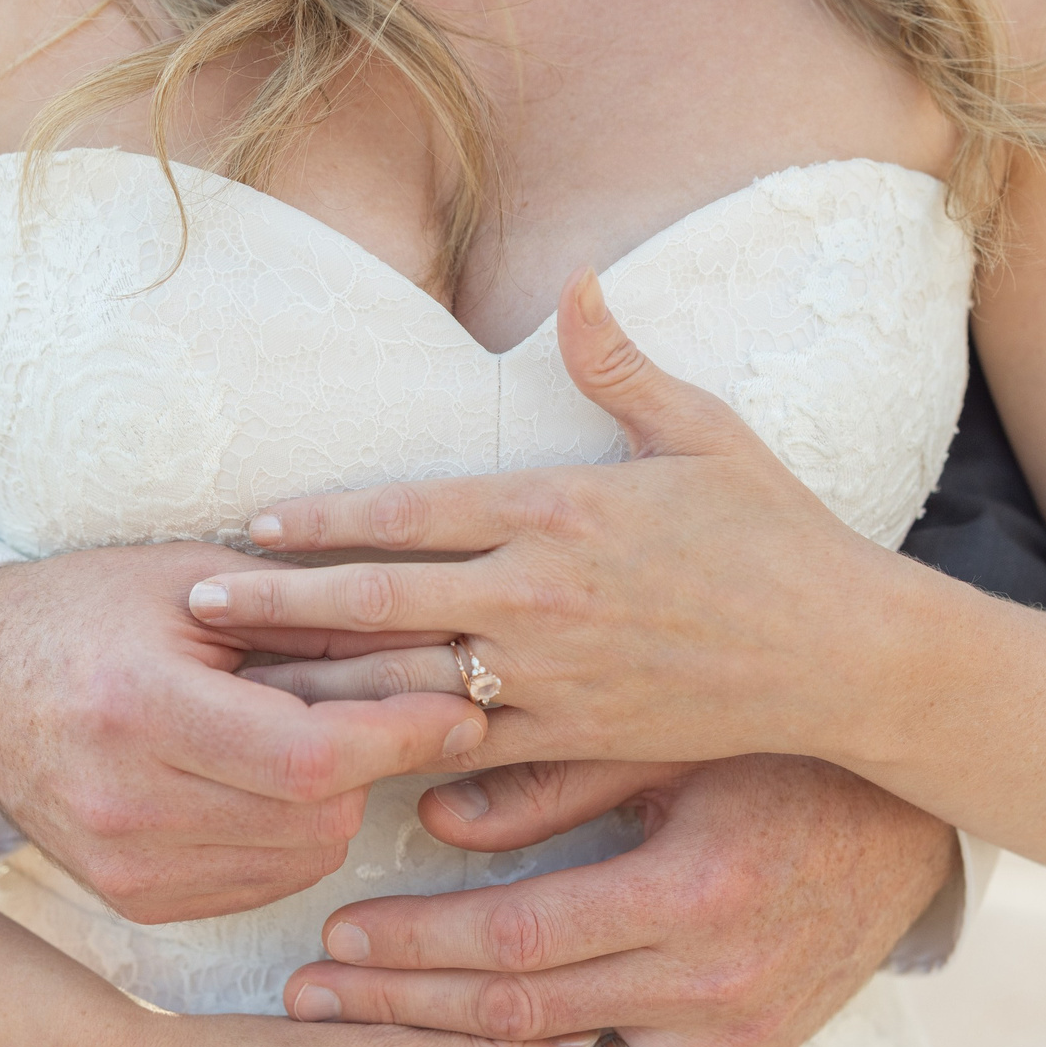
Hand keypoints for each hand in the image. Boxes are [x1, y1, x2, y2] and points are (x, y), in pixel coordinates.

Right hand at [0, 541, 484, 922]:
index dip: (401, 736)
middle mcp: (126, 803)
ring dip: (335, 804)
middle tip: (380, 710)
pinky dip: (289, 837)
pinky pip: (265, 883)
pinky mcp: (134, 901)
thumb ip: (319, 619)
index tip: (461, 709)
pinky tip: (258, 782)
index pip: (310, 756)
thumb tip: (444, 649)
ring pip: (305, 859)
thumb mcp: (199, 581)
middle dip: (372, 764)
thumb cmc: (89, 610)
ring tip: (301, 737)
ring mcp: (125, 866)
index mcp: (138, 706)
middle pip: (317, 816)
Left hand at [192, 269, 907, 769]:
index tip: (250, 527)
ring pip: (409, 686)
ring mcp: (558, 677)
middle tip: (196, 610)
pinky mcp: (581, 740)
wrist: (849, 654)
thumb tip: (579, 281)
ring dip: (317, 686)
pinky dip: (397, 757)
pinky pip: (469, 755)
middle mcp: (545, 595)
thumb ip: (620, 364)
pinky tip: (337, 766)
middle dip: (282, 605)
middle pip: (384, 601)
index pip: (412, 512)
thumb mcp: (704, 432)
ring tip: (237, 692)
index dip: (321, 521)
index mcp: (562, 508)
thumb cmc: (779, 535)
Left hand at [281, 755, 955, 1046]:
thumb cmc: (782, 757)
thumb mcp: (672, 743)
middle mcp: (712, 985)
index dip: (415, 942)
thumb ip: (555, 776)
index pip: (516, 939)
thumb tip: (433, 813)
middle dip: (403, 1014)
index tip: (334, 934)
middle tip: (309, 1005)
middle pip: (523, 1022)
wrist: (910, 821)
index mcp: (687, 894)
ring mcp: (736, 1042)